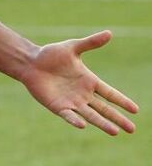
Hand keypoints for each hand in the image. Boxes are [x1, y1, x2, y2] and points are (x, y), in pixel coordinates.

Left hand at [18, 31, 138, 134]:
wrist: (30, 62)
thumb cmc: (51, 54)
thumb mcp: (72, 47)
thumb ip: (90, 43)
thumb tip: (109, 33)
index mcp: (89, 81)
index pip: (110, 93)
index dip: (122, 101)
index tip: (135, 110)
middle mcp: (83, 94)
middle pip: (104, 109)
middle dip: (118, 118)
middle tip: (132, 129)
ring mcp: (71, 101)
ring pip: (90, 115)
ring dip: (102, 123)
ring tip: (115, 132)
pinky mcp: (58, 106)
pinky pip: (68, 115)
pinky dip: (75, 120)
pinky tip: (83, 125)